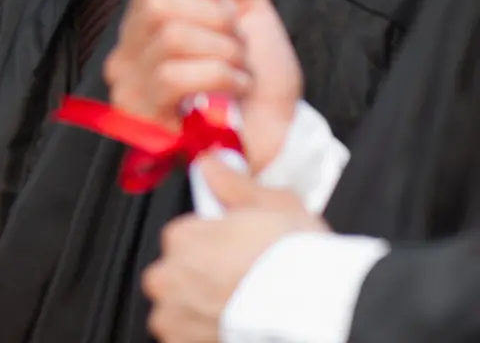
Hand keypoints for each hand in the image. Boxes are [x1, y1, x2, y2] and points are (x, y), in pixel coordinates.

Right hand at [104, 0, 301, 170]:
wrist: (281, 143)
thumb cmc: (258, 84)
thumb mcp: (249, 12)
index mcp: (147, 23)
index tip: (226, 13)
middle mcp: (128, 53)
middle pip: (160, 2)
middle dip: (217, 20)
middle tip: (235, 47)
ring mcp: (131, 87)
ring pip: (172, 35)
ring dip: (224, 52)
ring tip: (238, 73)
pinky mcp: (145, 120)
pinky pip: (175, 74)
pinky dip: (220, 77)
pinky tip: (232, 95)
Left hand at [142, 158, 327, 342]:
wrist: (320, 315)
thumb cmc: (300, 262)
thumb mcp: (273, 204)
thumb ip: (233, 184)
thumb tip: (209, 165)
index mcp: (182, 238)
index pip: (181, 236)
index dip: (211, 242)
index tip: (234, 251)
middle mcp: (170, 281)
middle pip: (172, 277)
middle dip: (197, 281)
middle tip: (238, 285)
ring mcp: (178, 325)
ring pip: (176, 316)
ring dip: (198, 316)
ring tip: (241, 314)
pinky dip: (207, 338)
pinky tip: (239, 333)